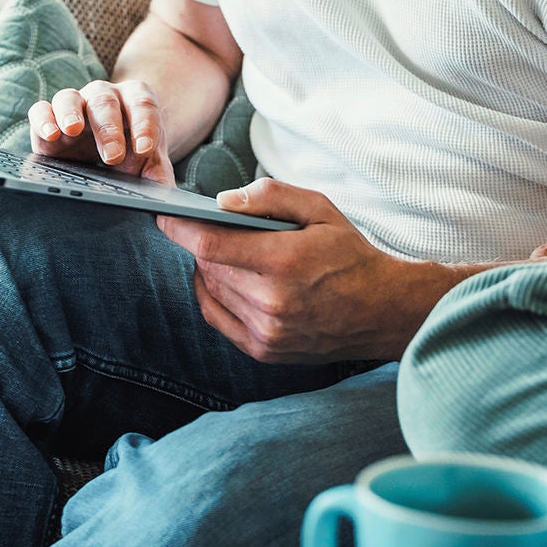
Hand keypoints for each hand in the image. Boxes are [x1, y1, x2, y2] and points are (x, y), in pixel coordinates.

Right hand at [27, 79, 174, 184]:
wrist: (110, 150)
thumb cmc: (133, 155)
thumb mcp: (150, 165)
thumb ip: (161, 182)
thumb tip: (170, 214)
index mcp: (135, 100)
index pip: (143, 106)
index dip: (144, 125)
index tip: (145, 150)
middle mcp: (103, 95)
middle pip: (105, 102)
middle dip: (109, 129)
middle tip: (113, 157)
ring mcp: (74, 103)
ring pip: (69, 98)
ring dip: (71, 113)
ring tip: (72, 131)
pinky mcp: (47, 117)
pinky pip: (41, 109)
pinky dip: (43, 119)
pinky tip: (50, 134)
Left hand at [157, 179, 433, 363]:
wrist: (380, 310)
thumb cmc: (349, 253)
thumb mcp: (320, 208)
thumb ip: (271, 196)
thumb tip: (224, 200)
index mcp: (285, 262)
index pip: (211, 244)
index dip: (180, 228)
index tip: (165, 215)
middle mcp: (271, 302)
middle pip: (208, 265)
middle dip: (201, 242)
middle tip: (207, 225)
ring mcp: (266, 332)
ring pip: (210, 290)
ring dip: (209, 267)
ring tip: (226, 250)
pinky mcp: (264, 350)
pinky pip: (217, 317)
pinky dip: (213, 293)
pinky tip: (225, 277)